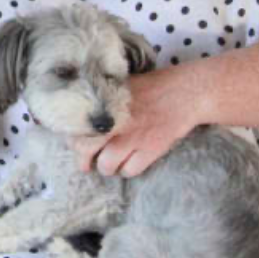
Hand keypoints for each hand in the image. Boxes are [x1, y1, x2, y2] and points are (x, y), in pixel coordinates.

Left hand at [73, 69, 201, 176]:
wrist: (184, 92)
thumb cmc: (151, 87)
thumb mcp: (121, 86)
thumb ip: (101, 102)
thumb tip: (81, 118)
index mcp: (105, 105)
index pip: (77, 128)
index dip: (74, 141)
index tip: (76, 146)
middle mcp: (115, 122)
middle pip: (86, 149)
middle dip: (84, 161)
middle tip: (86, 165)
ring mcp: (133, 137)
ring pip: (107, 165)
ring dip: (107, 167)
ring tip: (111, 163)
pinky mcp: (151, 150)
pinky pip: (130, 171)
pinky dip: (128, 170)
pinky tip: (130, 163)